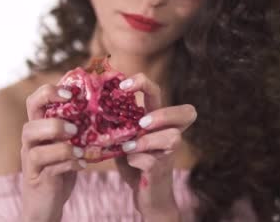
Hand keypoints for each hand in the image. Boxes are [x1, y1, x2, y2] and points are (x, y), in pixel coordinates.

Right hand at [21, 84, 86, 221]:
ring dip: (62, 147)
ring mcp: (30, 161)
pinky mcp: (37, 178)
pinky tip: (82, 164)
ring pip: (36, 148)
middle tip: (76, 129)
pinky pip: (51, 168)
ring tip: (80, 149)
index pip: (34, 101)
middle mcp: (30, 142)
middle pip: (30, 125)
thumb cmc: (59, 169)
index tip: (71, 94)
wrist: (46, 203)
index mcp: (38, 127)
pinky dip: (69, 164)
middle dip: (55, 124)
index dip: (49, 92)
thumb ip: (75, 128)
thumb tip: (102, 107)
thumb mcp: (66, 145)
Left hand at [115, 73, 196, 220]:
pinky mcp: (160, 171)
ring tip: (129, 145)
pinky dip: (136, 159)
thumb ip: (118, 124)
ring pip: (173, 137)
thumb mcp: (126, 138)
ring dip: (147, 140)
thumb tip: (93, 104)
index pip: (159, 93)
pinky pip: (152, 161)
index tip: (122, 86)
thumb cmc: (136, 163)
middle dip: (164, 114)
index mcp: (158, 121)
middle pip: (187, 112)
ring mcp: (167, 153)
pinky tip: (127, 160)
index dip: (144, 83)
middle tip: (142, 122)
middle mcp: (169, 133)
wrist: (148, 196)